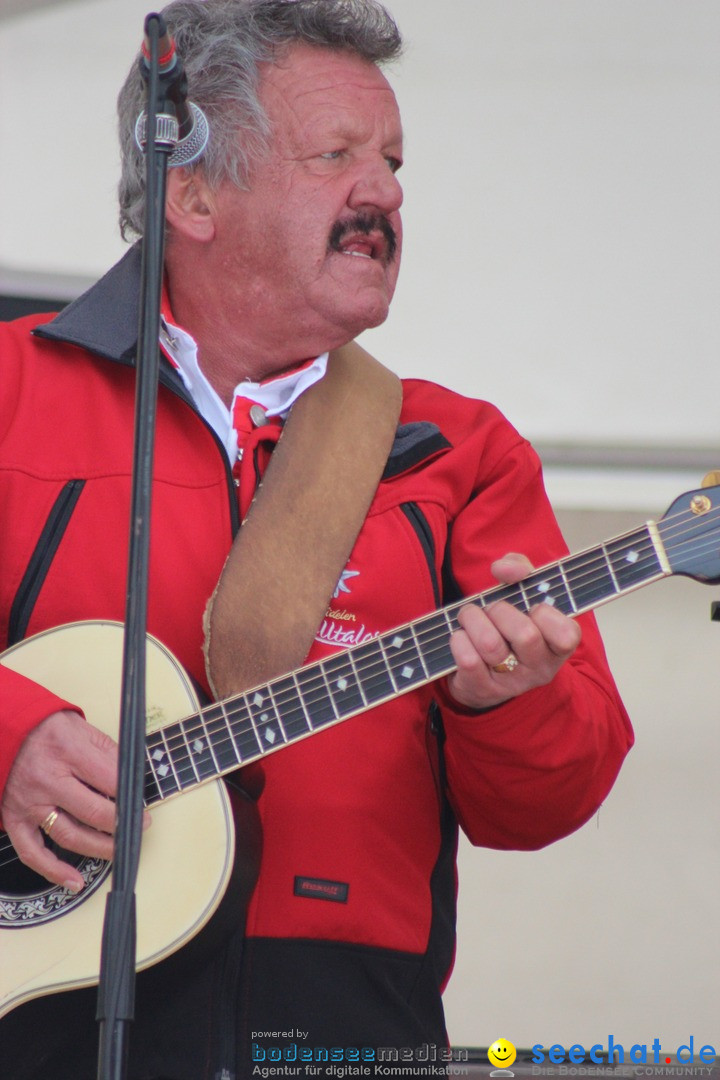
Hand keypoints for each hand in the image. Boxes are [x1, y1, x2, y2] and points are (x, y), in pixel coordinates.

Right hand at [1, 710, 144, 891]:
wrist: (8, 731)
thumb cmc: (48, 729)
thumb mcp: (83, 728)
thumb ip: (108, 753)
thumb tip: (133, 778)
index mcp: (68, 751)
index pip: (110, 780)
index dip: (131, 795)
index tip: (142, 802)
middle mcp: (48, 779)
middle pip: (94, 812)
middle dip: (123, 824)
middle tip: (140, 826)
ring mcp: (30, 803)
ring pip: (70, 835)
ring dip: (100, 848)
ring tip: (120, 850)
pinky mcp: (14, 819)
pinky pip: (32, 852)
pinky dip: (54, 870)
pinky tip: (75, 880)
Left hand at [447, 553, 581, 710]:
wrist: (483, 674)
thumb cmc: (508, 627)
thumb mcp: (523, 595)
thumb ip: (520, 570)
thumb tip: (504, 568)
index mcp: (559, 646)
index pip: (566, 634)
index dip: (544, 613)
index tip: (531, 607)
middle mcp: (541, 668)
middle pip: (525, 635)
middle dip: (499, 610)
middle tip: (491, 609)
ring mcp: (513, 682)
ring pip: (491, 645)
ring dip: (472, 620)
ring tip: (469, 616)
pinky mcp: (484, 690)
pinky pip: (468, 660)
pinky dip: (458, 640)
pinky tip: (460, 637)